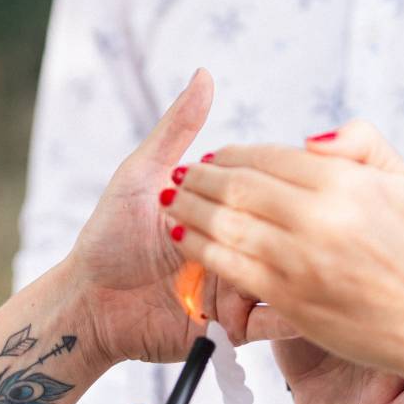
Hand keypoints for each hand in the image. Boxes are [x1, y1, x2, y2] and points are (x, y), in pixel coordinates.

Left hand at [71, 69, 289, 369]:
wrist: (88, 304)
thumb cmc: (110, 237)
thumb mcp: (144, 177)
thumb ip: (177, 131)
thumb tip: (204, 75)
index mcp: (226, 212)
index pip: (272, 195)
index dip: (287, 186)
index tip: (302, 176)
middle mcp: (239, 248)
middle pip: (287, 239)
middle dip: (300, 232)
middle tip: (305, 225)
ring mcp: (241, 288)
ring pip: (289, 280)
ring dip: (301, 271)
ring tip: (315, 263)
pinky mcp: (236, 328)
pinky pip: (274, 323)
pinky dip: (289, 315)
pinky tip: (301, 301)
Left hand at [164, 121, 403, 384]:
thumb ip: (361, 144)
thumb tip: (307, 141)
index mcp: (345, 183)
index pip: (270, 156)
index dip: (234, 153)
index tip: (215, 155)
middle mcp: (320, 218)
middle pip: (238, 185)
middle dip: (201, 177)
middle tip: (184, 175)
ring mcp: (301, 262)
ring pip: (225, 223)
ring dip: (190, 209)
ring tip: (172, 201)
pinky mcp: (289, 300)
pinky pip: (229, 266)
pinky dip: (198, 247)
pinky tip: (182, 238)